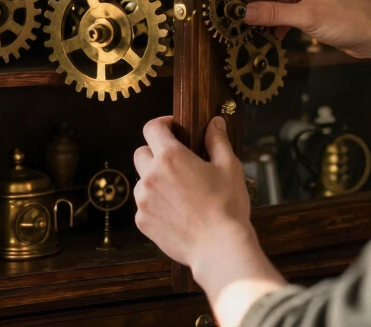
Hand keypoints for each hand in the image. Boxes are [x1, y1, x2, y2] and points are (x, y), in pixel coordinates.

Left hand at [133, 116, 253, 269]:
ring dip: (154, 179)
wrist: (219, 248)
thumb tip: (214, 123)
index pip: (152, 127)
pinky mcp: (142, 221)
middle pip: (141, 152)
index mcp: (170, 157)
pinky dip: (155, 204)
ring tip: (179, 191)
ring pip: (141, 180)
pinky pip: (143, 204)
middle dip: (156, 152)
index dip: (162, 124)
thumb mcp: (229, 167)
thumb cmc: (227, 206)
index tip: (174, 129)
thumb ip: (218, 140)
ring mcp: (143, 200)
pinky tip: (177, 211)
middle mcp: (150, 175)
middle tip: (178, 162)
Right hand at [242, 0, 370, 56]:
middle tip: (235, 15)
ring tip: (249, 28)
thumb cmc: (349, 20)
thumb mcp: (307, 16)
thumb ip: (273, 13)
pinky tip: (271, 35)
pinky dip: (277, 21)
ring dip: (265, 13)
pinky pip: (286, 9)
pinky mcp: (312, 6)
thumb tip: (243, 13)